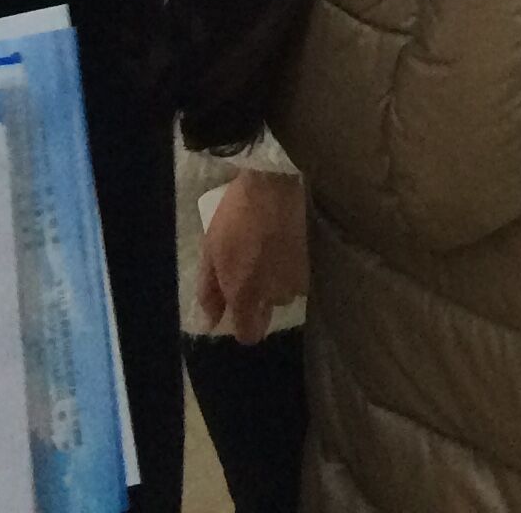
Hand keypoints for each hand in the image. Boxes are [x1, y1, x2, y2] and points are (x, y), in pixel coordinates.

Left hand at [196, 169, 308, 346]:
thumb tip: (212, 321)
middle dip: (259, 302)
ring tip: (267, 257)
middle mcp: (275, 293)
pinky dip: (289, 268)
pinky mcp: (311, 259)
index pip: (250, 334)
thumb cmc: (234, 219)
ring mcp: (297, 277)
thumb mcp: (210, 253)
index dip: (243, 328)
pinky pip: (298, 276)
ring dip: (276, 284)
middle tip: (249, 274)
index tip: (236, 311)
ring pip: (286, 293)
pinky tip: (280, 247)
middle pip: (269, 313)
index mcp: (246, 294)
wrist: (273, 186)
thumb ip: (209, 292)